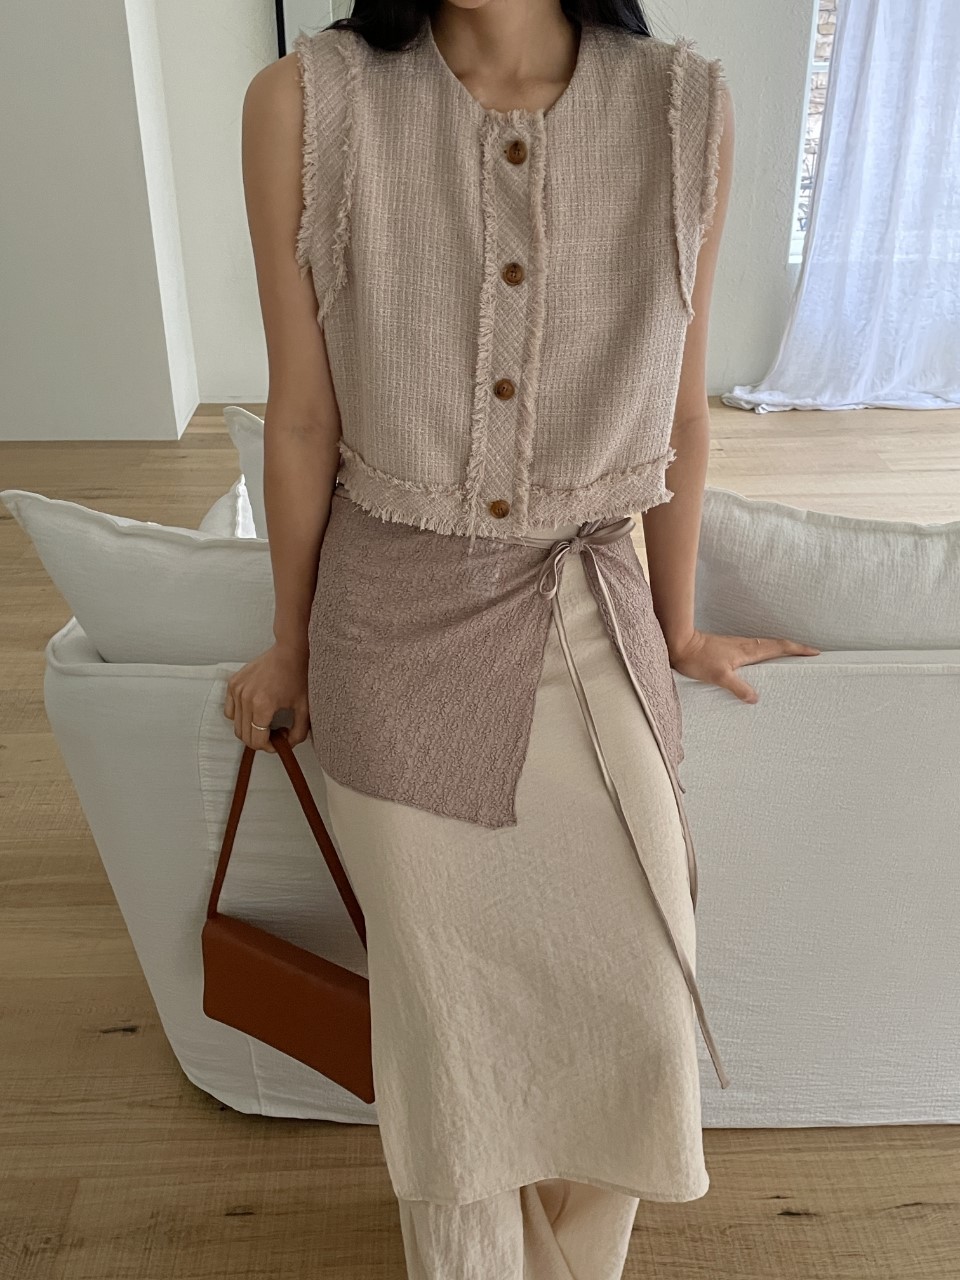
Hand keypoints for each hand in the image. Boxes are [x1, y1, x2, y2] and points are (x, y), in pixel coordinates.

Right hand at [223, 641, 310, 750]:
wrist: (289, 652)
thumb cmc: (297, 675)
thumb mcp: (304, 708)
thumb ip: (298, 732)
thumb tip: (288, 744)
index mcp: (263, 705)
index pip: (257, 741)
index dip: (269, 747)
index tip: (278, 742)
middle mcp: (246, 698)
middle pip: (245, 736)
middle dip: (260, 740)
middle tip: (274, 733)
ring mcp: (237, 690)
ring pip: (236, 725)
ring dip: (250, 729)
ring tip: (266, 721)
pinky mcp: (233, 684)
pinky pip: (230, 711)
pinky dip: (240, 717)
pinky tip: (255, 711)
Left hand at [667, 629, 820, 703]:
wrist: (679, 644)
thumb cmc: (698, 659)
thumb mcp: (719, 676)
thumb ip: (738, 687)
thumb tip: (755, 698)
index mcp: (749, 650)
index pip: (779, 647)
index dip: (798, 649)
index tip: (814, 651)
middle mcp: (746, 645)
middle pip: (777, 645)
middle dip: (795, 649)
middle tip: (810, 655)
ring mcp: (738, 646)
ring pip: (766, 647)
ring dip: (781, 650)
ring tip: (792, 659)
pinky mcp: (730, 649)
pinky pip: (755, 651)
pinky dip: (765, 654)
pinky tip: (762, 664)